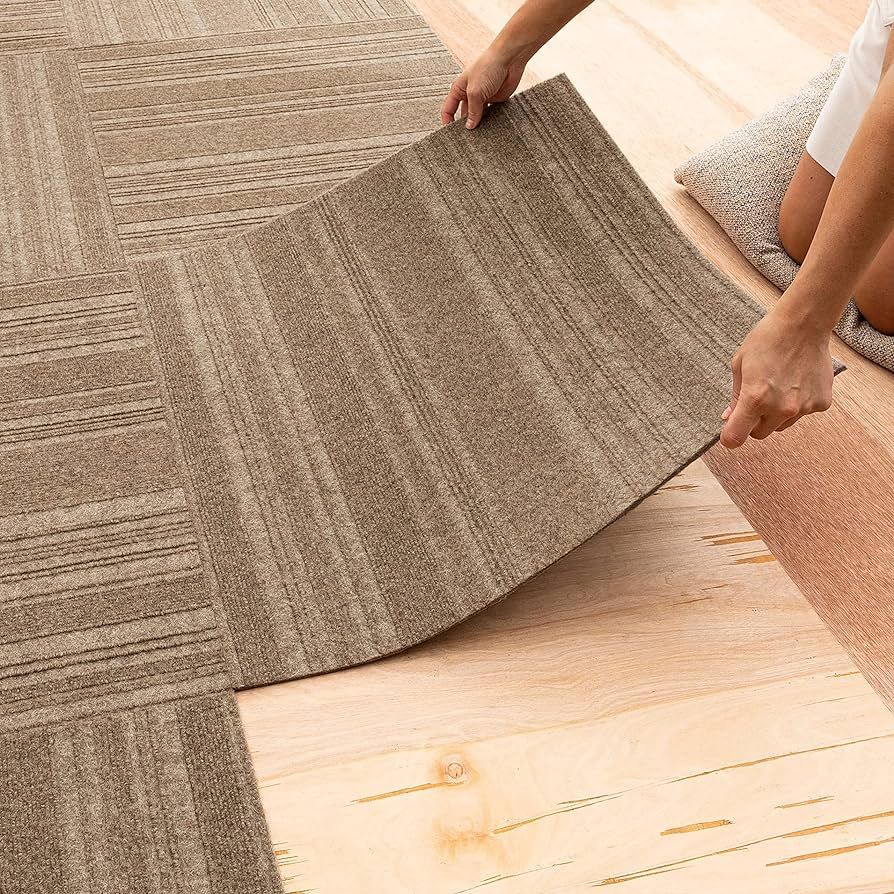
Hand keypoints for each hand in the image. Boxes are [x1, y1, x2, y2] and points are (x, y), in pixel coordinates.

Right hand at [441, 44, 527, 128]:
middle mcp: (469, 95)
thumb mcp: (475, 91)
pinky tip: (491, 129)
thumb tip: (469, 127)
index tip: (450, 135)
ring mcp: (482, 98)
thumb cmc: (488, 67)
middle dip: (464, 126)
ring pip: (477, 117)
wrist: (509, 59)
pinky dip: (490, 122)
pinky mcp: (494, 101)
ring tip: (479, 136)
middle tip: (467, 139)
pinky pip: (490, 115)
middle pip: (463, 115)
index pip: (448, 109)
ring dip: (478, 125)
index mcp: (458, 90)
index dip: (447, 122)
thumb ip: (472, 111)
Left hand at [720, 303, 834, 448]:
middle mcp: (780, 408)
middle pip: (760, 433)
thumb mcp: (740, 366)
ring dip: (776, 414)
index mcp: (754, 398)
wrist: (804, 323)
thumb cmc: (767, 339)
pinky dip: (798, 404)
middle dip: (754, 422)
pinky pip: (802, 414)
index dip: (729, 437)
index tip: (729, 430)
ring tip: (778, 385)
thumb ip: (734, 397)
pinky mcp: (821, 403)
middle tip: (756, 398)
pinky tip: (796, 381)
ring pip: (781, 425)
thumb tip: (728, 418)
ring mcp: (804, 407)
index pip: (735, 437)